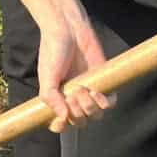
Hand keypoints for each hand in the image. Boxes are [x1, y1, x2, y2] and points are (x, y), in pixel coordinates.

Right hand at [36, 2, 114, 131]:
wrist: (69, 30)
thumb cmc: (53, 51)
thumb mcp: (46, 76)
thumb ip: (50, 98)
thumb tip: (62, 118)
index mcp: (57, 98)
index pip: (60, 123)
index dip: (61, 126)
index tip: (60, 121)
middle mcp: (73, 97)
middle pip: (80, 121)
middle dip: (77, 114)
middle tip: (73, 95)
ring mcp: (89, 91)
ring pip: (95, 115)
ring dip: (90, 107)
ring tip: (83, 89)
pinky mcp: (103, 83)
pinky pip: (109, 103)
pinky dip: (104, 102)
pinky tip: (96, 91)